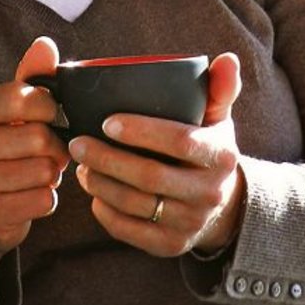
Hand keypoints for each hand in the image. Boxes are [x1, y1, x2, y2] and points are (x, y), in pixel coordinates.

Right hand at [0, 36, 70, 279]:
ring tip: (40, 170)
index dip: (49, 107)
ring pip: (43, 170)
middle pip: (37, 137)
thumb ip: (30, 78)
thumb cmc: (3, 145)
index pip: (20, 98)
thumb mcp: (11, 110)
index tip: (51, 115)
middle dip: (55, 145)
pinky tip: (33, 194)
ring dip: (52, 173)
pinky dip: (47, 198)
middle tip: (51, 149)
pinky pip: (42, 200)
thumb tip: (45, 44)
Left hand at [69, 52, 244, 256]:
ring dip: (101, 184)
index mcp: (221, 156)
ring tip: (80, 165)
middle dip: (107, 158)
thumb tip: (227, 59)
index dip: (142, 131)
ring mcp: (191, 223)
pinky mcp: (172, 245)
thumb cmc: (208, 148)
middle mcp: (210, 193)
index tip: (106, 120)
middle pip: (150, 176)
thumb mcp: (218, 119)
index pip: (179, 140)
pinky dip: (106, 213)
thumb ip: (219, 89)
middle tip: (76, 142)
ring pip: (136, 205)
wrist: (222, 205)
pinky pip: (131, 232)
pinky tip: (92, 194)